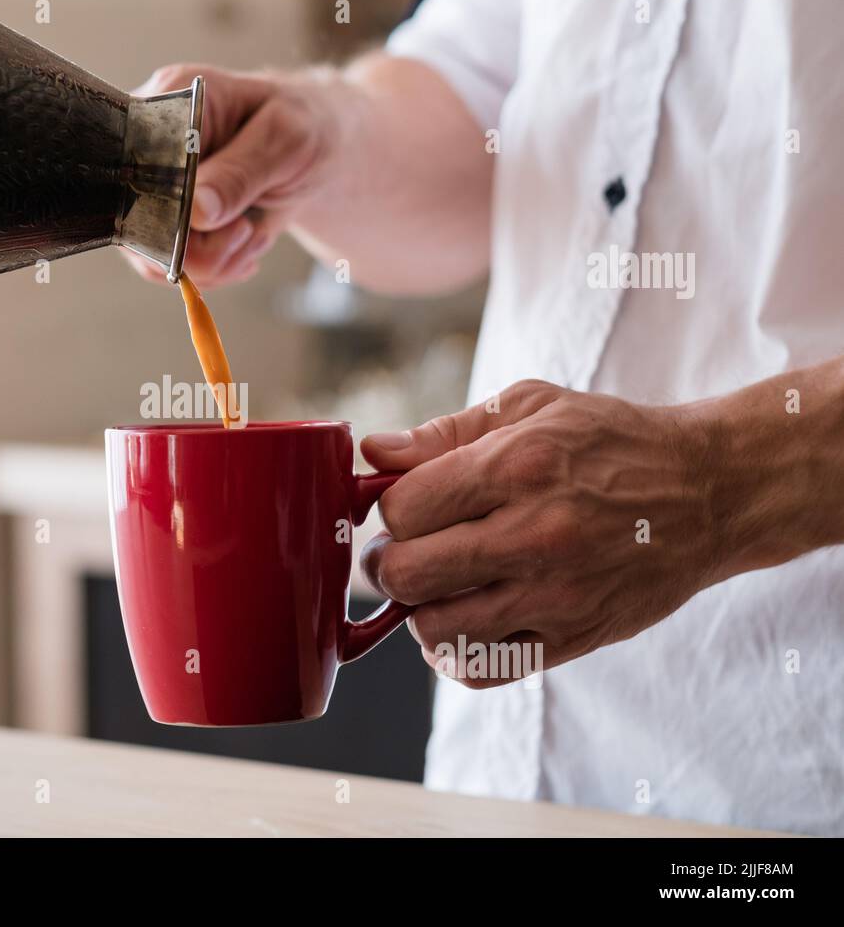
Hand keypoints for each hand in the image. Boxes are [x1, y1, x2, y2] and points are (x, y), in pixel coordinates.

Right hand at [123, 64, 346, 287]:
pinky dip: (213, 269)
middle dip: (196, 246)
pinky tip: (242, 245)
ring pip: (152, 253)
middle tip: (244, 231)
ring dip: (211, 261)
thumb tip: (197, 209)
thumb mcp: (285, 140)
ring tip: (250, 234)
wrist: (319, 153)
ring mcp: (153, 188)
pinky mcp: (166, 220)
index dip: (167, 205)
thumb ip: (240, 173)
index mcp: (168, 102)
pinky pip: (170, 267)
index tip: (215, 218)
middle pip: (135, 217)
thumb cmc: (306, 126)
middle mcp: (147, 146)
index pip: (133, 163)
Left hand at [358, 380, 725, 687]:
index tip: (404, 507)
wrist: (708, 493)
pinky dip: (455, 654)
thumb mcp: (530, 408)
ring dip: (418, 611)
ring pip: (436, 629)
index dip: (388, 510)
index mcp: (518, 467)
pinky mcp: (575, 638)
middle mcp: (536, 535)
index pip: (403, 509)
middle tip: (399, 553)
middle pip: (407, 573)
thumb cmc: (609, 442)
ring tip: (435, 587)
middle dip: (386, 564)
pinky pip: (483, 670)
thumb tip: (371, 452)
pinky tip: (463, 623)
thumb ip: (442, 432)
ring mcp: (557, 595)